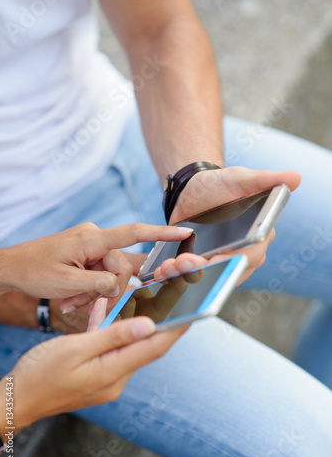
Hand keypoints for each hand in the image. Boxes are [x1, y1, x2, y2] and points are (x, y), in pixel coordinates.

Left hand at [0, 222, 192, 312]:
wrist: (12, 267)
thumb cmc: (35, 271)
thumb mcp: (67, 283)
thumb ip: (99, 284)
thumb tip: (119, 286)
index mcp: (93, 239)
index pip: (134, 233)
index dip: (162, 233)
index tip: (185, 231)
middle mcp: (96, 238)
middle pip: (121, 266)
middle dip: (107, 289)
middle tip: (85, 306)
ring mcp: (91, 246)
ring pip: (109, 273)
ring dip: (95, 292)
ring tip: (72, 304)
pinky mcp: (87, 254)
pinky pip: (99, 272)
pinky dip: (90, 288)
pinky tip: (72, 299)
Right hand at [0, 298, 187, 435]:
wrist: (16, 399)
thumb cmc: (40, 374)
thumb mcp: (75, 349)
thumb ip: (112, 336)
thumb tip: (148, 325)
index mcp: (112, 373)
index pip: (154, 347)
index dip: (176, 328)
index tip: (195, 310)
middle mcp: (116, 378)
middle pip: (147, 346)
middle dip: (162, 321)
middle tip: (175, 297)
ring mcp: (107, 379)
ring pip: (130, 345)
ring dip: (138, 323)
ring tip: (144, 298)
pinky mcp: (99, 376)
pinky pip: (114, 349)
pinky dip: (116, 330)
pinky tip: (110, 312)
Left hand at [167, 166, 300, 281]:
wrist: (193, 191)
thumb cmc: (221, 184)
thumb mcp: (241, 178)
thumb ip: (265, 179)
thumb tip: (294, 177)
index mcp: (259, 238)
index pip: (250, 255)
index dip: (234, 259)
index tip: (216, 259)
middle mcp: (243, 256)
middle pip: (226, 271)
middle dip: (204, 270)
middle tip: (183, 262)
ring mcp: (221, 264)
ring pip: (207, 279)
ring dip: (186, 276)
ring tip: (168, 267)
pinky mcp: (201, 268)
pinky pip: (191, 278)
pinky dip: (176, 277)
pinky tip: (161, 272)